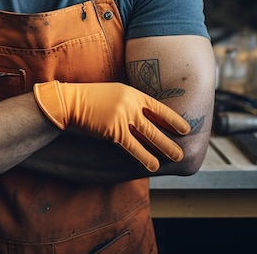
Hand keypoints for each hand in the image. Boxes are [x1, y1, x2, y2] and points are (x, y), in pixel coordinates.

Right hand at [33, 81, 189, 171]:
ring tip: (175, 158)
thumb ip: (130, 103)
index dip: (173, 119)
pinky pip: (133, 146)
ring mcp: (122, 116)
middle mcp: (130, 103)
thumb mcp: (114, 93)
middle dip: (171, 138)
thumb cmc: (91, 98)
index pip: (158, 107)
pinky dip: (145, 156)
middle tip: (183, 148)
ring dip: (164, 148)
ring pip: (149, 136)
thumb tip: (146, 120)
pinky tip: (153, 165)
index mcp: (132, 92)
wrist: (71, 101)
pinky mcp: (113, 130)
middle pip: (156, 124)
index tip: (185, 128)